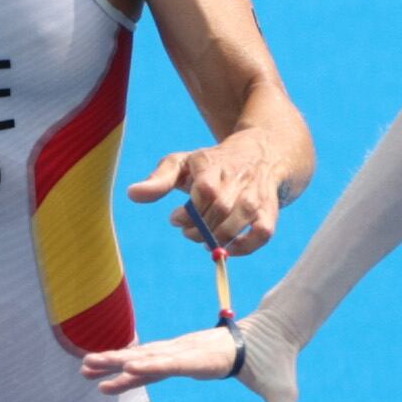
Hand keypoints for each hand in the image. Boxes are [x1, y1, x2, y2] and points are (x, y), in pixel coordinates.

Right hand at [82, 313, 300, 401]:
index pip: (183, 363)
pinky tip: (104, 368)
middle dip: (122, 362)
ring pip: (147, 354)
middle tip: (91, 366)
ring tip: (85, 366)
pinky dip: (127, 362)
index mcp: (216, 358)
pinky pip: (151, 357)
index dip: (158, 365)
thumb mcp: (286, 397)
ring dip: (116, 360)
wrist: (275, 330)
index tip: (131, 366)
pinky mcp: (182, 350)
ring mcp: (186, 347)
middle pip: (154, 356)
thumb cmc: (279, 364)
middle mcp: (195, 349)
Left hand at [127, 137, 286, 257]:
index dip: (189, 212)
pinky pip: (262, 234)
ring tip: (205, 241)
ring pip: (239, 222)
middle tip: (188, 232)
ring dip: (218, 240)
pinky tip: (229, 249)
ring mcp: (255, 195)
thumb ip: (158, 180)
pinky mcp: (269, 210)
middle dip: (199, 230)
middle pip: (220, 210)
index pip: (204, 191)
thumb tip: (132, 194)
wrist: (260, 152)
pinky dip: (245, 248)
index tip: (176, 218)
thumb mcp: (182, 164)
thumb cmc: (211, 163)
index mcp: (212, 164)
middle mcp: (238, 178)